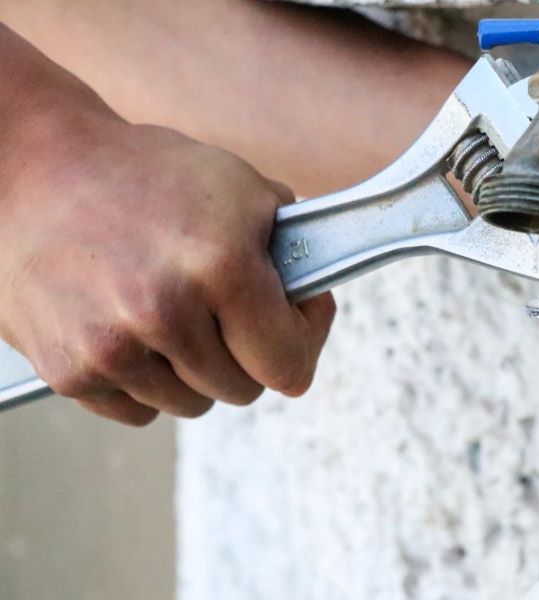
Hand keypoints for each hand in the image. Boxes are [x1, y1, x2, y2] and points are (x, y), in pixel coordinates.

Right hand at [0, 112, 334, 424]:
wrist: (35, 169)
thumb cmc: (147, 175)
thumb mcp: (243, 188)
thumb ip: (294, 248)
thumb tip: (314, 303)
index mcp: (221, 266)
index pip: (290, 365)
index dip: (302, 342)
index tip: (293, 324)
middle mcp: (164, 312)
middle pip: (242, 390)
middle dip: (246, 353)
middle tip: (226, 311)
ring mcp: (111, 348)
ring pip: (191, 404)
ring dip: (194, 371)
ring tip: (174, 313)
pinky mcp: (69, 371)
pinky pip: (139, 411)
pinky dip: (146, 382)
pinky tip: (133, 329)